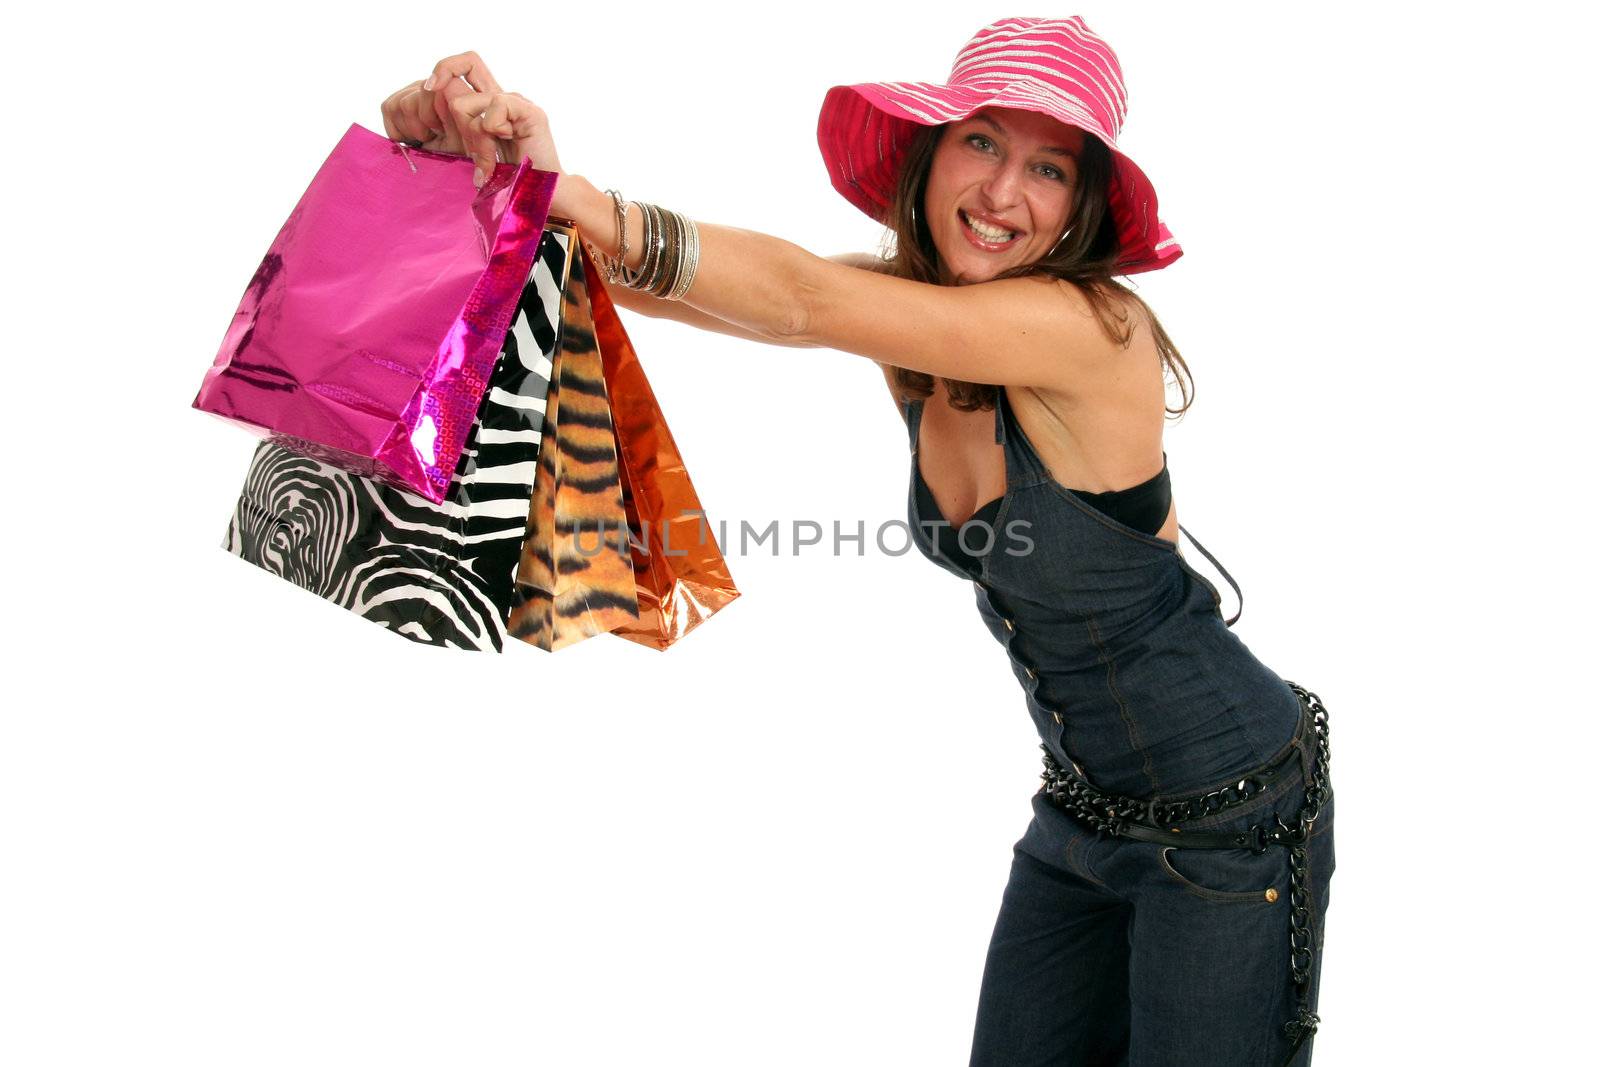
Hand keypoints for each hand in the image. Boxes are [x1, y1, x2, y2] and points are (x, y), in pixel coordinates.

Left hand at [380, 50, 562, 187]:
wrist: (538, 198)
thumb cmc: (505, 182)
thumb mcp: (468, 155)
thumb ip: (453, 134)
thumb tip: (421, 118)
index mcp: (485, 105)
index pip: (459, 66)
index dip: (440, 73)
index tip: (427, 94)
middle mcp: (499, 97)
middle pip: (457, 71)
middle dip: (447, 117)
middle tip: (467, 152)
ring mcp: (515, 102)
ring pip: (465, 104)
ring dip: (472, 140)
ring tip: (487, 165)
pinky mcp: (530, 112)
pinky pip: (495, 107)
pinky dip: (492, 131)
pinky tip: (505, 146)